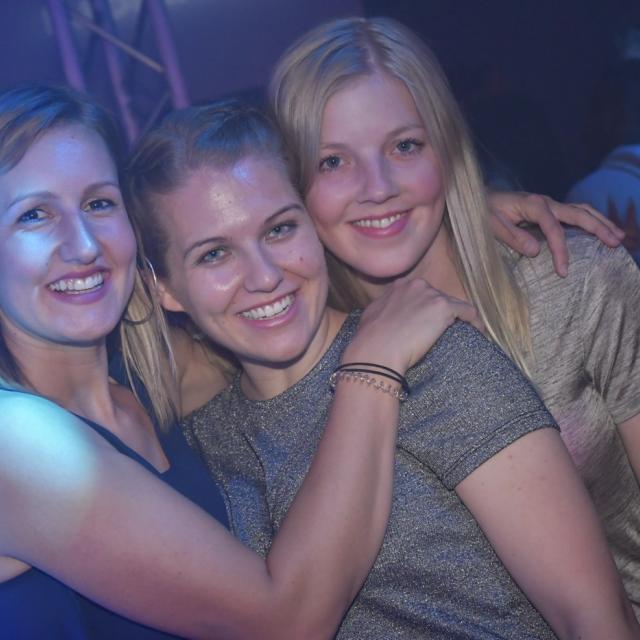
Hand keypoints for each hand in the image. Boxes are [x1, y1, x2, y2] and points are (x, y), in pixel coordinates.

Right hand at [343, 278, 481, 373]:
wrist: (375, 352)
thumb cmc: (369, 340)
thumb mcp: (372, 316)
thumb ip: (385, 308)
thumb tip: (388, 314)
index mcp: (400, 286)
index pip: (422, 294)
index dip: (427, 310)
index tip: (430, 324)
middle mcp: (416, 285)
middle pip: (439, 298)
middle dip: (441, 314)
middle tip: (443, 334)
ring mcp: (431, 294)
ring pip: (454, 305)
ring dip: (458, 319)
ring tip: (464, 335)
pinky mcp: (444, 307)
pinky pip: (468, 312)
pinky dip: (474, 322)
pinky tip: (477, 333)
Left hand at [487, 191, 624, 276]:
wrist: (479, 198)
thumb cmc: (482, 211)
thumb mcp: (491, 225)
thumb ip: (512, 237)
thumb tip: (536, 251)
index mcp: (533, 205)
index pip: (554, 229)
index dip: (561, 250)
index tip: (564, 271)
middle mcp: (545, 202)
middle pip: (578, 213)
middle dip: (598, 228)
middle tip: (615, 243)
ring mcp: (549, 204)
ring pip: (582, 211)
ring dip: (601, 222)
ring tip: (618, 237)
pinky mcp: (549, 210)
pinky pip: (575, 214)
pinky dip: (591, 221)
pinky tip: (601, 231)